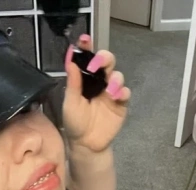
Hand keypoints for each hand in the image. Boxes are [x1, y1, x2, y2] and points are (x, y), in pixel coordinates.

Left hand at [63, 36, 130, 152]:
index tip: (85, 39)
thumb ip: (73, 82)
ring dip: (114, 79)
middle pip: (107, 61)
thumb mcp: (70, 102)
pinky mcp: (120, 104)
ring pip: (118, 75)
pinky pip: (126, 93)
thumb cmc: (75, 123)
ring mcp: (111, 92)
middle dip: (104, 58)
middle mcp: (99, 82)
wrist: (86, 144)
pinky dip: (122, 92)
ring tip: (108, 90)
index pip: (88, 58)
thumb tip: (70, 58)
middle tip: (96, 65)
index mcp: (85, 79)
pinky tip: (116, 97)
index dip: (87, 47)